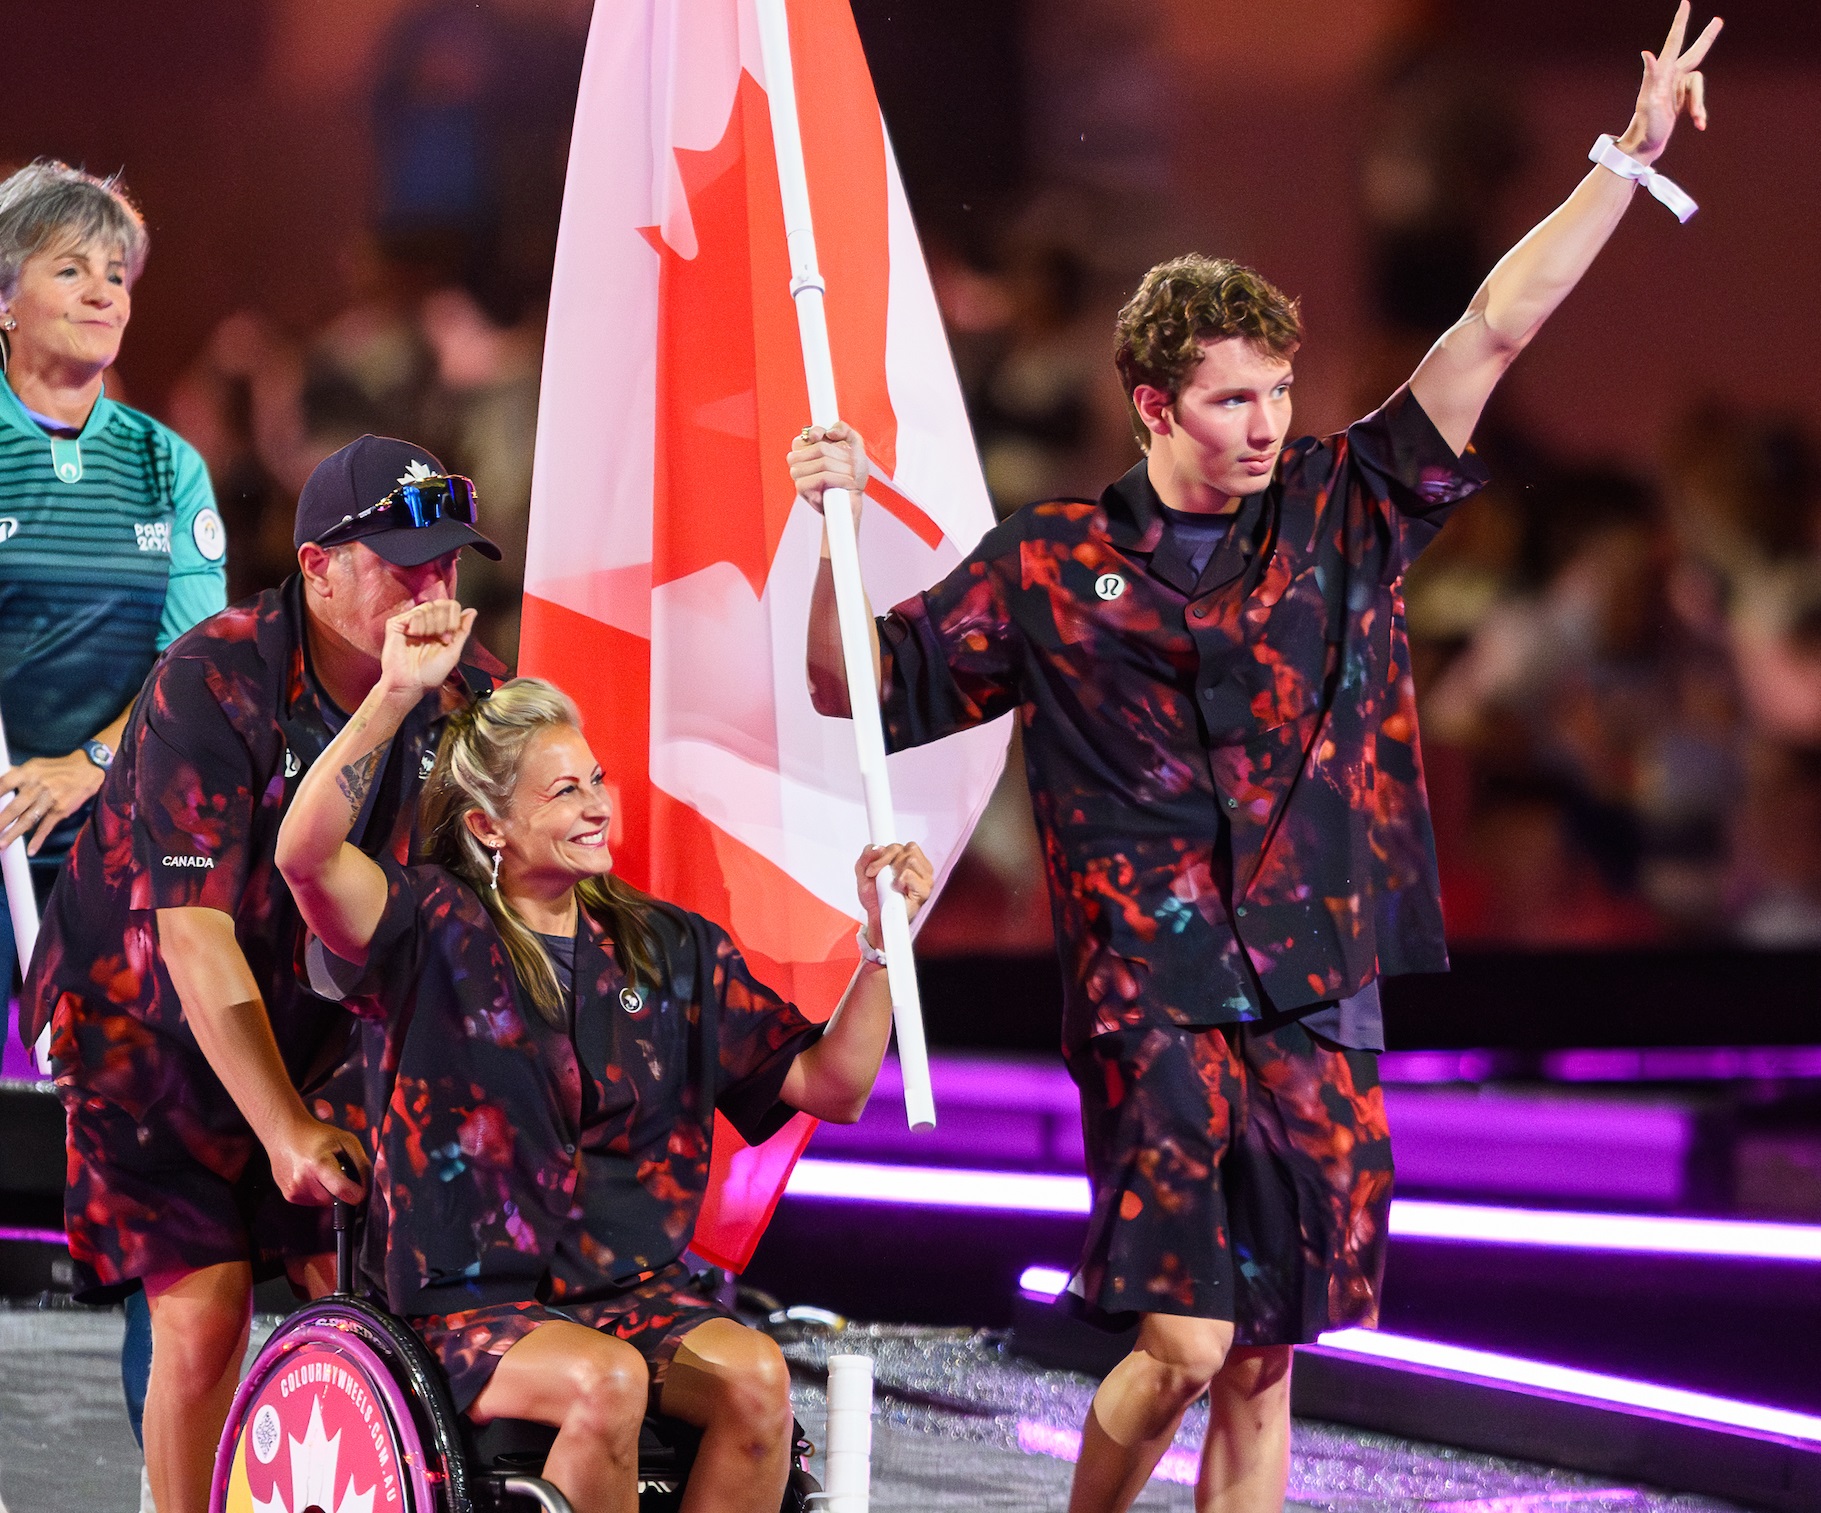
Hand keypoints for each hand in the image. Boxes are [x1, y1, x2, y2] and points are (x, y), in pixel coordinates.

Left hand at [0, 752, 105, 854]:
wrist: (88, 770)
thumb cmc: (57, 768)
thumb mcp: (35, 765)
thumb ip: (16, 775)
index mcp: (27, 773)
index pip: (4, 784)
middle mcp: (37, 786)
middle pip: (14, 807)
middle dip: (1, 821)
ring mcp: (49, 799)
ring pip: (28, 819)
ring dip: (13, 833)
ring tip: (1, 845)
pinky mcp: (61, 810)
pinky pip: (47, 826)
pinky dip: (39, 839)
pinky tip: (31, 851)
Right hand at [267, 1114, 368, 1205]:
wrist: (284, 1133)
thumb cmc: (317, 1135)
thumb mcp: (347, 1141)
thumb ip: (361, 1164)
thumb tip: (367, 1186)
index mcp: (319, 1165)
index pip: (342, 1190)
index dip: (357, 1193)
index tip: (361, 1190)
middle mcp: (303, 1181)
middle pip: (335, 1199)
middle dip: (341, 1188)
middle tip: (336, 1170)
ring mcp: (293, 1191)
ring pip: (324, 1202)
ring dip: (328, 1191)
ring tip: (321, 1171)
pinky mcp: (289, 1196)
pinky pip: (313, 1201)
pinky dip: (317, 1191)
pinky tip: (311, 1176)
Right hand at [378, 598, 476, 698]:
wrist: (411, 684)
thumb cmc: (430, 674)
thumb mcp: (454, 651)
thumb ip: (463, 631)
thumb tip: (472, 612)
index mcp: (440, 628)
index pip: (451, 606)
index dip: (454, 618)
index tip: (449, 636)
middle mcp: (426, 623)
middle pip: (441, 604)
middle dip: (444, 622)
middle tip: (440, 639)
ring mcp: (411, 622)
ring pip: (428, 607)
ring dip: (431, 625)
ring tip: (425, 639)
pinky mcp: (396, 624)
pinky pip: (413, 613)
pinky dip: (418, 624)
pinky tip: (414, 635)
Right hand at [788, 423, 869, 520]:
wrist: (851, 501)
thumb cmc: (851, 474)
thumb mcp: (853, 445)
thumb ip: (844, 430)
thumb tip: (830, 431)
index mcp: (804, 448)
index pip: (807, 433)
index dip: (821, 433)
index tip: (837, 441)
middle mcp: (797, 460)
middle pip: (820, 448)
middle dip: (842, 456)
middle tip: (852, 465)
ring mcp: (797, 474)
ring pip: (823, 462)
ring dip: (844, 469)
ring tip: (851, 476)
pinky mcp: (801, 488)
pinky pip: (822, 477)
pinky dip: (840, 479)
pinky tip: (848, 484)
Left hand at [856, 841, 933, 951]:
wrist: (876, 920)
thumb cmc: (875, 898)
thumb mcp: (863, 873)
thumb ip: (866, 856)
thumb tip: (876, 847)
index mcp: (910, 861)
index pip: (903, 845)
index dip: (885, 852)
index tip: (872, 867)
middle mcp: (920, 869)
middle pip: (906, 849)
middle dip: (884, 861)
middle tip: (874, 874)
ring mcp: (925, 879)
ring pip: (909, 859)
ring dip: (892, 871)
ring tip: (888, 885)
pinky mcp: (924, 891)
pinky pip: (909, 874)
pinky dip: (899, 880)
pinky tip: (896, 890)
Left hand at [1618, 2, 1721, 165]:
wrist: (1646, 145)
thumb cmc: (1646, 125)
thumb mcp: (1649, 101)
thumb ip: (1650, 75)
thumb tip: (1646, 52)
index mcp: (1663, 73)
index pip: (1674, 42)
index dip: (1680, 22)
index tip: (1685, 3)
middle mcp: (1671, 77)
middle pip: (1694, 53)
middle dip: (1707, 38)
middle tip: (1718, 21)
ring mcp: (1677, 88)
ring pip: (1699, 86)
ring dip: (1699, 105)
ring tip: (1697, 121)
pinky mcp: (1682, 100)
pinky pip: (1698, 100)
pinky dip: (1700, 112)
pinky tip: (1699, 125)